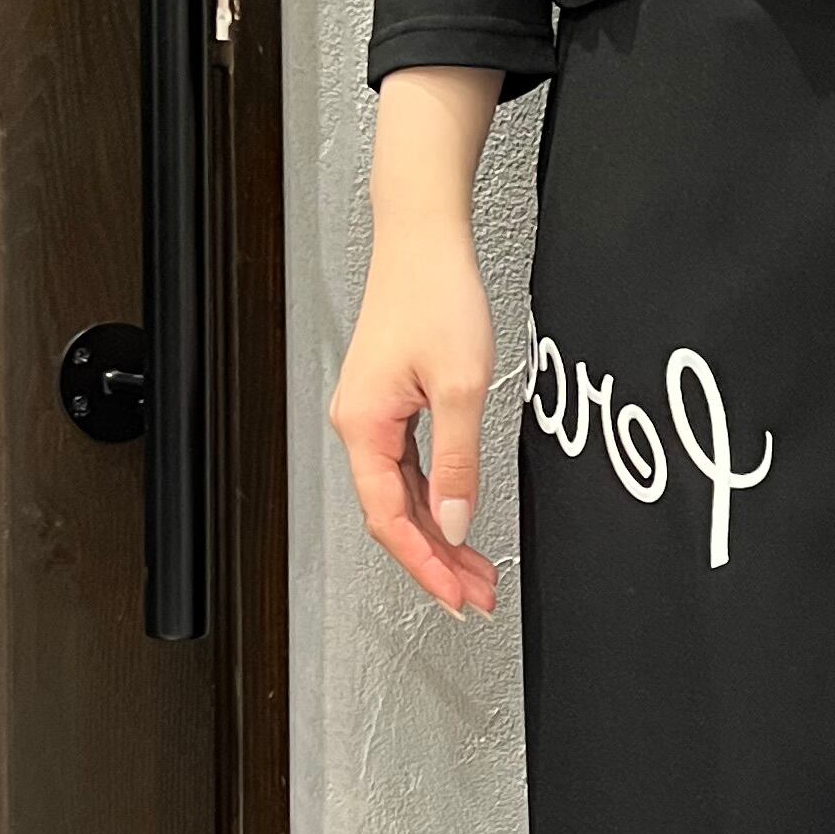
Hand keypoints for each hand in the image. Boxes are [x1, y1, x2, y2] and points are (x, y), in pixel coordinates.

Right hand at [330, 65, 503, 618]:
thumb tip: (455, 521)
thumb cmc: (434, 292)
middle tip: (475, 595)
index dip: (425, 566)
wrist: (423, 236)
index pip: (389, 520)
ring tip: (474, 570)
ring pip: (401, 496)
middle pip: (393, 516)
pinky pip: (407, 470)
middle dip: (436, 561)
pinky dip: (434, 500)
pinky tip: (457, 519)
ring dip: (437, 535)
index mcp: (363, 426)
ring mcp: (372, 416)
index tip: (456, 596)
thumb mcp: (463, 386)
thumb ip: (459, 461)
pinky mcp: (389, 403)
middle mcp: (359, 425)